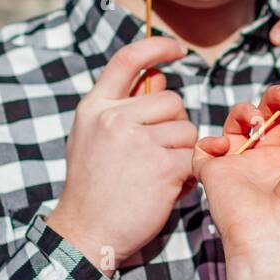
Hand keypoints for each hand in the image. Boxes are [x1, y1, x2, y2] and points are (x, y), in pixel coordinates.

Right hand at [47, 37, 197, 273]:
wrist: (85, 233)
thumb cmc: (93, 187)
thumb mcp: (93, 138)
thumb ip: (123, 107)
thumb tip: (160, 77)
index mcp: (95, 108)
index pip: (128, 59)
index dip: (156, 47)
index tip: (177, 49)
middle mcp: (114, 118)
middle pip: (172, 100)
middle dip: (174, 125)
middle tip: (157, 154)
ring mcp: (138, 141)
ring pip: (187, 129)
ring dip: (182, 152)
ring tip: (158, 173)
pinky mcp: (162, 166)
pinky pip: (193, 156)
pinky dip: (188, 174)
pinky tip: (168, 188)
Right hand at [192, 66, 279, 278]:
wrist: (277, 239)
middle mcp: (269, 157)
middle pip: (267, 112)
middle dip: (275, 95)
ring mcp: (240, 165)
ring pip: (236, 122)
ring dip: (245, 112)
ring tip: (258, 124)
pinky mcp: (213, 173)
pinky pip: (204, 147)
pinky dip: (211, 140)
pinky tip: (227, 146)